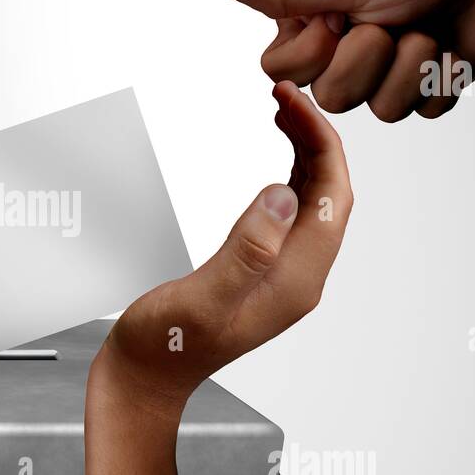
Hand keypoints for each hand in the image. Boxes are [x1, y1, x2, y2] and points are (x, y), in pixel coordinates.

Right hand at [96, 82, 351, 413]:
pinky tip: (276, 157)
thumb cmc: (162, 347)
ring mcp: (284, 276)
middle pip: (329, 193)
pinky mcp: (264, 273)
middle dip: (315, 136)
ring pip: (313, 200)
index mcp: (295, 281)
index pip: (330, 194)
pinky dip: (290, 175)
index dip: (319, 139)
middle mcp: (299, 277)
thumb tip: (285, 193)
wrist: (144, 381)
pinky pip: (293, 214)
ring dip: (305, 152)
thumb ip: (246, 250)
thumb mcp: (200, 298)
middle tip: (283, 93)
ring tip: (281, 111)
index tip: (290, 100)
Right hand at [207, 0, 474, 121]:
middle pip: (332, 98)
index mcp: (322, 18)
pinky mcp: (433, 85)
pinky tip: (458, 47)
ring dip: (411, 69)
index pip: (282, 70)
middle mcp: (350, 45)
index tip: (339, 21)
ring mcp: (392, 68)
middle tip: (393, 21)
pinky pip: (424, 112)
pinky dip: (443, 79)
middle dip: (367, 61)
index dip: (311, 56)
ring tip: (432, 30)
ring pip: (379, 112)